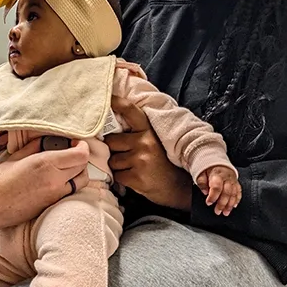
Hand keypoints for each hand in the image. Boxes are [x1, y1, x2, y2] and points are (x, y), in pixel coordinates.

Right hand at [0, 139, 89, 240]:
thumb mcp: (15, 156)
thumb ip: (35, 146)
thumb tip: (45, 139)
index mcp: (46, 163)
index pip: (81, 154)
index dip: (82, 146)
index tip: (76, 142)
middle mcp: (55, 180)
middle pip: (83, 167)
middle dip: (80, 158)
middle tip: (71, 152)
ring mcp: (55, 196)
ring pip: (80, 182)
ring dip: (77, 172)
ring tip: (65, 167)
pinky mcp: (51, 206)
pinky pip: (69, 193)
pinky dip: (68, 184)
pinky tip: (55, 179)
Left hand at [104, 96, 191, 210]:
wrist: (178, 188)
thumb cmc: (163, 164)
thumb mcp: (154, 142)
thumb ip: (137, 133)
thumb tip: (110, 128)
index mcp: (148, 130)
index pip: (131, 111)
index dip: (117, 103)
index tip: (108, 98)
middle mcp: (144, 142)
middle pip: (111, 141)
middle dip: (113, 149)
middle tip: (127, 156)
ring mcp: (140, 159)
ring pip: (112, 160)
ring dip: (118, 166)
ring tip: (133, 168)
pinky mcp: (137, 176)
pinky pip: (117, 175)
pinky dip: (122, 179)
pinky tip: (135, 178)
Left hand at [196, 166, 241, 215]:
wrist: (217, 162)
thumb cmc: (208, 168)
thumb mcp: (200, 173)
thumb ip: (201, 182)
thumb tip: (204, 192)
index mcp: (217, 175)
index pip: (216, 187)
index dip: (213, 196)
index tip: (208, 203)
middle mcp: (227, 178)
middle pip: (226, 192)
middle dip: (222, 204)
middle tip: (217, 211)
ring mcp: (233, 180)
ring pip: (234, 193)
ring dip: (230, 204)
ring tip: (226, 212)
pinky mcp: (236, 183)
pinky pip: (239, 192)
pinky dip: (237, 200)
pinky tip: (234, 206)